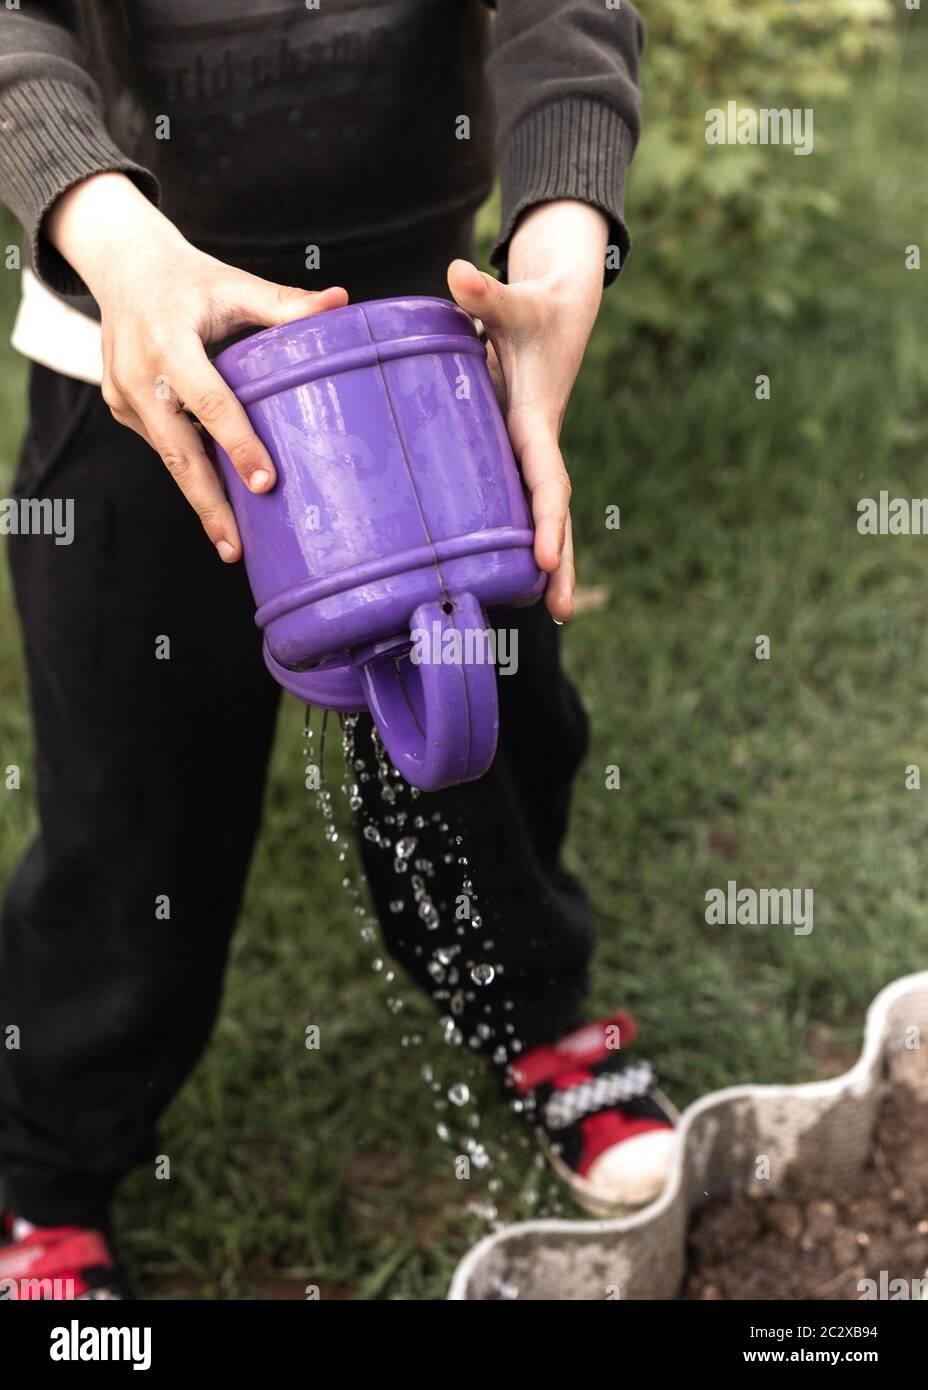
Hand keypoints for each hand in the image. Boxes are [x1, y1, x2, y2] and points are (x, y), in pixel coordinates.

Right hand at [47, 172, 347, 560]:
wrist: (121, 265)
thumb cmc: (189, 278)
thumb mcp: (234, 284)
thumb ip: (285, 303)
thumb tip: (342, 303)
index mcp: (168, 342)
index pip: (210, 402)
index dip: (239, 445)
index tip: (265, 484)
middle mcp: (138, 375)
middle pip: (178, 452)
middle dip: (208, 504)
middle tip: (234, 549)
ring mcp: (123, 396)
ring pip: (170, 457)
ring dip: (201, 497)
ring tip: (232, 541)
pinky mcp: (122, 409)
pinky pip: (163, 446)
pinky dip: (190, 470)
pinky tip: (217, 501)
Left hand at [447, 200, 607, 621]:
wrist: (559, 310)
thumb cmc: (534, 309)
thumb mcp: (513, 302)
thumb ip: (486, 295)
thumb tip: (457, 274)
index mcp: (535, 422)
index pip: (546, 480)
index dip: (546, 519)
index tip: (543, 559)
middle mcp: (536, 447)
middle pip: (553, 514)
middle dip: (560, 562)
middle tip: (559, 611)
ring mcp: (528, 456)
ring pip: (542, 517)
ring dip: (546, 563)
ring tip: (550, 612)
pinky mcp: (516, 456)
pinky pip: (521, 505)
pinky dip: (522, 542)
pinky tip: (512, 578)